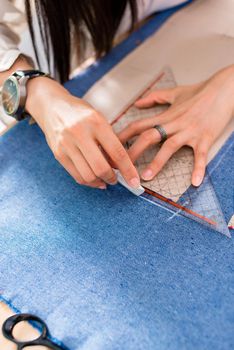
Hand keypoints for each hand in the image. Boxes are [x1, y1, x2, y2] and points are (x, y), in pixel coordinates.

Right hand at [26, 78, 139, 188]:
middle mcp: (80, 133)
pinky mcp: (58, 154)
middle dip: (112, 178)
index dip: (128, 170)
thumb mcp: (99, 119)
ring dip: (100, 182)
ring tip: (105, 179)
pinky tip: (94, 180)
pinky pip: (76, 176)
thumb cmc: (81, 113)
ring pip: (88, 175)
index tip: (135, 181)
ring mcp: (67, 145)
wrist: (52, 106)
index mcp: (96, 122)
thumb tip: (120, 166)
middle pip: (101, 168)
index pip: (117, 152)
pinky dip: (89, 182)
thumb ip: (110, 140)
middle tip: (117, 179)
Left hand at [118, 66, 233, 185]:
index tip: (111, 147)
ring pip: (169, 147)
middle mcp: (174, 123)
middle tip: (121, 167)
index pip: (139, 125)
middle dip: (133, 152)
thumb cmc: (200, 91)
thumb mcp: (175, 93)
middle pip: (148, 137)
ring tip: (146, 177)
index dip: (123, 136)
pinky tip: (194, 182)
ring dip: (156, 162)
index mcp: (166, 115)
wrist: (225, 88)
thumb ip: (155, 98)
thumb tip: (137, 103)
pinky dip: (198, 169)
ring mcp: (189, 131)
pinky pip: (200, 155)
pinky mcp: (205, 137)